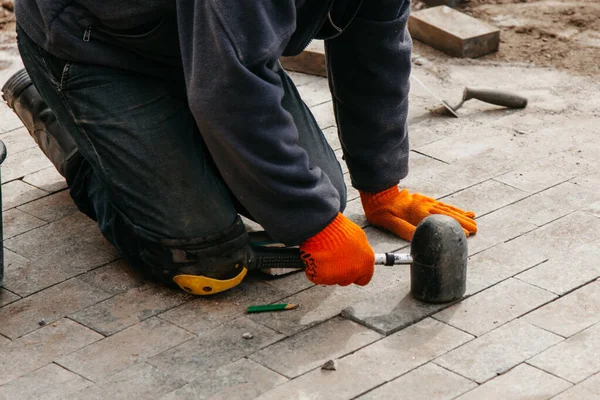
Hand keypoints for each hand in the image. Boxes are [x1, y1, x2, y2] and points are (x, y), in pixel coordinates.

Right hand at [300, 213, 373, 285]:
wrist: (321, 228)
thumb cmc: (338, 228)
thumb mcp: (358, 237)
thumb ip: (361, 252)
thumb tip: (358, 256)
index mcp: (365, 264)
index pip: (364, 279)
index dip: (357, 274)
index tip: (351, 268)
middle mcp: (353, 273)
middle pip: (348, 280)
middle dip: (342, 272)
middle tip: (335, 258)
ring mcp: (337, 277)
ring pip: (333, 279)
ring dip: (330, 271)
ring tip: (325, 254)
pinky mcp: (321, 277)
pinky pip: (319, 276)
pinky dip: (317, 269)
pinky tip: (317, 257)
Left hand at [360, 186, 476, 240]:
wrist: (378, 192)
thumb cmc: (381, 210)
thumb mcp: (389, 222)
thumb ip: (405, 229)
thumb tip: (419, 239)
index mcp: (417, 212)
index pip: (439, 221)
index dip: (453, 228)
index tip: (466, 234)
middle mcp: (424, 205)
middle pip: (447, 214)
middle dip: (462, 221)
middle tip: (476, 229)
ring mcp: (425, 201)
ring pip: (447, 208)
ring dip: (461, 215)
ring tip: (473, 220)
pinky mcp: (424, 200)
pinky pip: (442, 204)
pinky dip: (454, 209)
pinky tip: (462, 211)